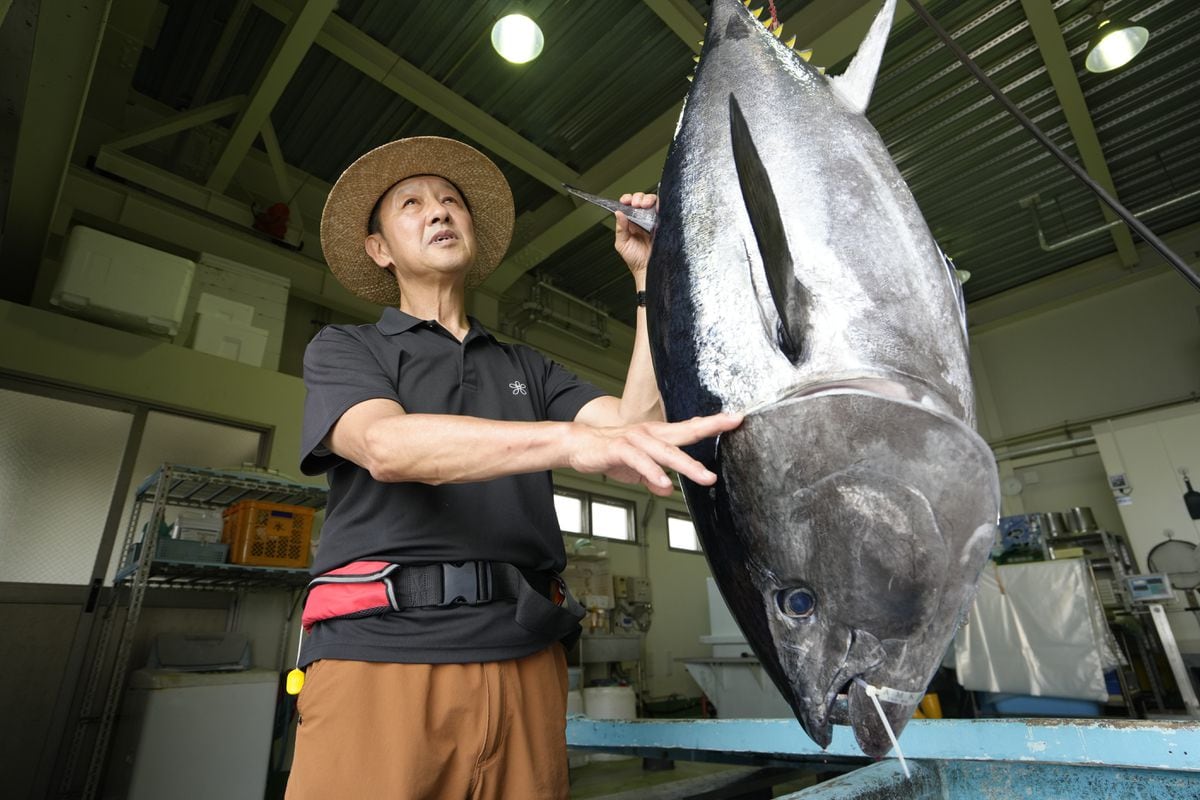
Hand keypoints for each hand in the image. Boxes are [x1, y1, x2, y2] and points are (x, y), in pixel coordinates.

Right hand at [567, 412, 742, 496]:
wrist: (578, 445)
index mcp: (658, 436)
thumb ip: (654, 479)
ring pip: (666, 451)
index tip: (735, 418)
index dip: (712, 423)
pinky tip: (664, 483)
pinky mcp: (620, 449)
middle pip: (685, 431)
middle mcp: (650, 434)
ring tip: (705, 477)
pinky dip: (652, 473)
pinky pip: (640, 462)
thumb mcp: (637, 470)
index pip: (690, 428)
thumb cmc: (609, 453)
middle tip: (733, 423)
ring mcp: (636, 440)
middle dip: (710, 427)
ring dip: (687, 465)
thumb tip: (668, 489)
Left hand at [614, 192, 656, 279]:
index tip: (625, 201)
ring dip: (647, 199)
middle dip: (638, 198)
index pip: (628, 205)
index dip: (627, 199)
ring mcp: (653, 220)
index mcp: (631, 222)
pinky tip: (655, 207)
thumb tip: (618, 213)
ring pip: (652, 202)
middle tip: (636, 204)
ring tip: (644, 205)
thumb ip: (620, 228)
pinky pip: (663, 210)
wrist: (648, 269)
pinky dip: (659, 205)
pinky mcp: (663, 223)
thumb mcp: (622, 244)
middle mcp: (642, 219)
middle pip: (641, 200)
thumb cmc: (635, 259)